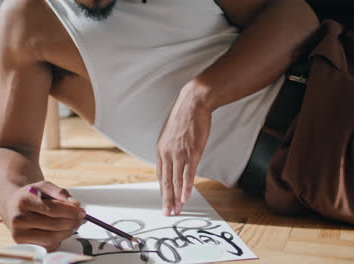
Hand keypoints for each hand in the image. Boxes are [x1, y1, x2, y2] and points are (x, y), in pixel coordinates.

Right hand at [2, 181, 85, 250]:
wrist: (13, 205)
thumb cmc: (31, 196)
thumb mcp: (44, 187)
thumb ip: (61, 193)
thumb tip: (76, 205)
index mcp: (24, 201)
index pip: (53, 209)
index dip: (71, 212)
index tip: (82, 212)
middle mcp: (19, 219)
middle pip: (54, 225)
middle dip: (72, 222)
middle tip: (81, 219)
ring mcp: (19, 234)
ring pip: (52, 238)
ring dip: (67, 232)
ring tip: (72, 225)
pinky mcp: (23, 244)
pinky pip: (47, 245)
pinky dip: (58, 240)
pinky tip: (60, 231)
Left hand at [156, 82, 211, 215]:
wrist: (193, 104)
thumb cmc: (184, 119)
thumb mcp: (172, 135)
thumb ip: (171, 149)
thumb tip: (173, 160)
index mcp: (161, 150)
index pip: (161, 175)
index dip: (163, 191)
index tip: (165, 202)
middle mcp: (167, 153)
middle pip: (166, 181)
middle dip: (166, 199)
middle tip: (168, 213)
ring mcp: (179, 153)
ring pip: (176, 180)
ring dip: (176, 197)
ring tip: (177, 210)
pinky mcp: (192, 151)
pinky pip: (188, 173)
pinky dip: (186, 187)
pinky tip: (185, 197)